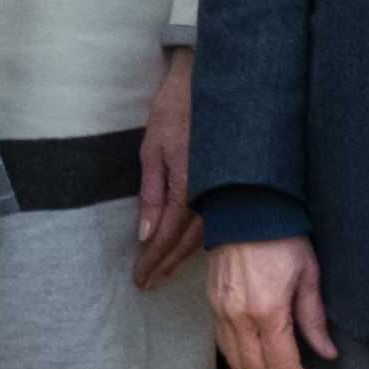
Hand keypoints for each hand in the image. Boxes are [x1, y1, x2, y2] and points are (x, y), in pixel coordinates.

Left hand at [132, 45, 203, 291]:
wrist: (206, 84)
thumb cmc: (174, 111)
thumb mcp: (152, 149)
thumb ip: (151, 193)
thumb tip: (145, 233)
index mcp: (188, 185)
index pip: (168, 235)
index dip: (153, 259)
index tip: (140, 278)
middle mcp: (210, 195)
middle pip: (186, 244)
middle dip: (165, 266)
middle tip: (147, 284)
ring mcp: (223, 191)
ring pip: (204, 238)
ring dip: (181, 259)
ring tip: (162, 275)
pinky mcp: (228, 186)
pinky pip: (215, 223)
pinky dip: (199, 242)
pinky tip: (189, 253)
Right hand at [211, 235, 335, 368]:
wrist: (245, 209)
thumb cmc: (281, 238)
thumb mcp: (308, 276)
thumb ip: (314, 319)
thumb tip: (326, 353)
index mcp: (268, 312)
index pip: (283, 368)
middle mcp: (239, 318)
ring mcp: (221, 312)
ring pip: (237, 364)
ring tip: (283, 368)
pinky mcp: (212, 305)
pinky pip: (224, 345)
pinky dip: (242, 358)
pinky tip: (260, 350)